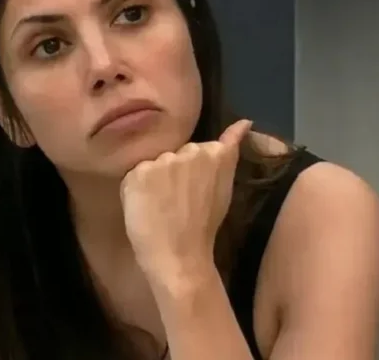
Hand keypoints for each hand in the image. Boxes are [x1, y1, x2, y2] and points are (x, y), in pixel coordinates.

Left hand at [120, 120, 252, 284]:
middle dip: (174, 172)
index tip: (195, 192)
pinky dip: (136, 191)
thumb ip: (229, 151)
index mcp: (215, 152)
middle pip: (175, 153)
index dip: (194, 173)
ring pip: (155, 164)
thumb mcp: (225, 185)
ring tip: (161, 207)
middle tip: (178, 202)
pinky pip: (134, 176)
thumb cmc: (204, 226)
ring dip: (155, 180)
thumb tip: (244, 121)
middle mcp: (189, 150)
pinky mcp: (139, 172)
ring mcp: (163, 160)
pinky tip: (145, 208)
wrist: (180, 256)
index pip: (198, 149)